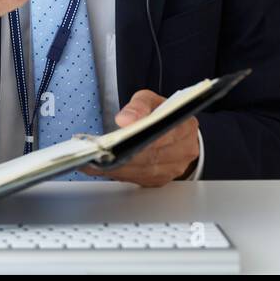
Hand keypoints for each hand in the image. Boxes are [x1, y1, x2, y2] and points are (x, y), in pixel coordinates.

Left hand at [80, 89, 199, 185]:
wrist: (173, 130)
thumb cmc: (161, 114)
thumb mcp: (151, 100)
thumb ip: (138, 105)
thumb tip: (125, 120)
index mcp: (185, 127)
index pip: (162, 135)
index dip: (140, 138)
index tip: (118, 138)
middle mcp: (184, 151)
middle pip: (151, 157)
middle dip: (123, 156)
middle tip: (98, 153)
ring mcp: (173, 169)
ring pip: (143, 172)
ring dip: (117, 168)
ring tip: (94, 161)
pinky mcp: (160, 180)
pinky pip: (138, 180)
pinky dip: (119, 174)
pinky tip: (102, 168)